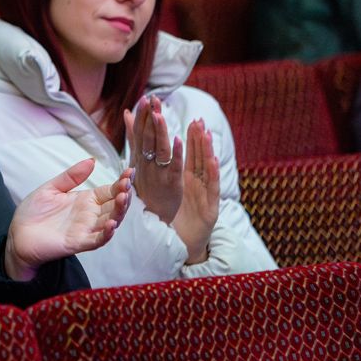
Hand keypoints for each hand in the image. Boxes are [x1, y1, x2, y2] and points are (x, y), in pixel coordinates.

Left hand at [5, 160, 132, 280]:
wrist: (18, 234)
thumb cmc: (34, 212)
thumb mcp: (51, 188)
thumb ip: (71, 176)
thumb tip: (92, 160)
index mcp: (86, 200)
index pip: (110, 191)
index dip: (121, 182)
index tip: (129, 171)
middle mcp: (90, 215)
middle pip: (115, 206)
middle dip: (124, 195)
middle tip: (127, 184)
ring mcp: (85, 229)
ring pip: (110, 222)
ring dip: (119, 212)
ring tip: (124, 198)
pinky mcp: (77, 243)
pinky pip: (96, 240)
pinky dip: (106, 234)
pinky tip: (111, 224)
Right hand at [125, 95, 181, 222]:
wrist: (152, 218)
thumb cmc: (145, 187)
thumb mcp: (136, 160)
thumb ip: (133, 137)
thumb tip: (127, 113)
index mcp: (139, 157)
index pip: (139, 133)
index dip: (142, 116)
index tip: (144, 99)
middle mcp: (146, 164)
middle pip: (147, 138)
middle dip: (150, 118)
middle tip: (152, 99)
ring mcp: (158, 174)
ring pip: (159, 150)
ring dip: (159, 132)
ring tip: (160, 115)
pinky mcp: (172, 184)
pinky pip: (174, 167)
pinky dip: (176, 153)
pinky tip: (178, 139)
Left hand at [171, 119, 219, 264]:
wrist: (183, 242)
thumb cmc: (175, 214)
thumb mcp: (167, 189)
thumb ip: (162, 169)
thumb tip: (147, 148)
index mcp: (186, 177)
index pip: (186, 152)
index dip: (188, 136)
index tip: (190, 119)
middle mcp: (198, 183)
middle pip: (198, 157)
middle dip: (198, 137)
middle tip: (199, 119)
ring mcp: (205, 194)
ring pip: (206, 169)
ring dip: (206, 150)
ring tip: (206, 133)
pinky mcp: (211, 208)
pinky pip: (211, 188)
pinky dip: (213, 174)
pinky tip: (213, 161)